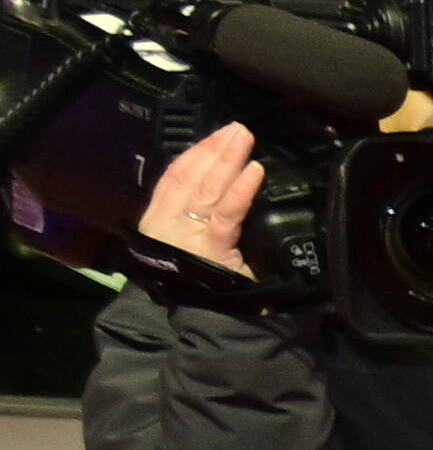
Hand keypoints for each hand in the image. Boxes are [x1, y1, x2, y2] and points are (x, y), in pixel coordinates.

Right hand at [142, 123, 264, 278]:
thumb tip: (224, 189)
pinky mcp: (210, 247)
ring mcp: (186, 234)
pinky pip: (227, 213)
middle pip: (190, 177)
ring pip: (207, 189)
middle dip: (213, 150)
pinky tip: (254, 170)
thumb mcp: (193, 245)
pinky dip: (241, 189)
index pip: (174, 177)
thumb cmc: (204, 284)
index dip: (195, 154)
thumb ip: (201, 218)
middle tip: (236, 130)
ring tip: (244, 140)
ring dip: (227, 160)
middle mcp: (168, 223)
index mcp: (160, 219)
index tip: (214, 137)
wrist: (206, 319)